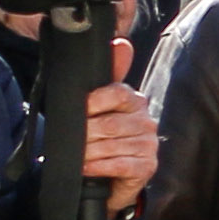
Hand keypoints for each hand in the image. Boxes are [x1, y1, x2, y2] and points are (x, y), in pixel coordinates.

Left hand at [79, 22, 155, 216]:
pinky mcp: (148, 166)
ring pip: (112, 145)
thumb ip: (106, 76)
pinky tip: (86, 168)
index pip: (118, 93)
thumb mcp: (98, 107)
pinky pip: (120, 164)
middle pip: (111, 123)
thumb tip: (120, 42)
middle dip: (84, 134)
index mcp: (135, 101)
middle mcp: (146, 121)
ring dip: (88, 152)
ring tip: (76, 156)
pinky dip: (98, 167)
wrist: (108, 177)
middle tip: (69, 141)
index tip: (79, 111)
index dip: (94, 102)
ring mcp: (149, 145)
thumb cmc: (99, 138)